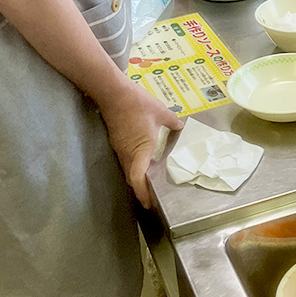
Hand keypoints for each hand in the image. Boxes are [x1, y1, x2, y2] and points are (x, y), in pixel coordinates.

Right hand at [101, 82, 182, 207]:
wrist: (114, 93)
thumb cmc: (138, 104)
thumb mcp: (161, 112)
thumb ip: (172, 122)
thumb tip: (181, 126)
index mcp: (141, 149)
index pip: (138, 177)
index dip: (142, 192)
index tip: (149, 203)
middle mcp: (128, 153)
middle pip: (132, 178)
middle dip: (141, 189)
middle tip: (152, 196)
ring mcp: (120, 148)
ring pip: (128, 169)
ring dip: (137, 177)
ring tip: (149, 181)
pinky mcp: (116, 142)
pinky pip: (125, 160)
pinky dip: (133, 166)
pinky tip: (143, 161)